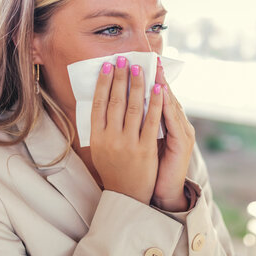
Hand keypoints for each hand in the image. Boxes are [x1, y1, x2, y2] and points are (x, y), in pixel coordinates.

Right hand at [89, 57, 163, 203]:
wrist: (127, 196)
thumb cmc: (113, 170)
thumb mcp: (100, 150)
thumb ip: (100, 128)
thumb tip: (98, 102)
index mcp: (96, 137)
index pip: (98, 103)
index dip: (103, 82)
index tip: (107, 65)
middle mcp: (109, 138)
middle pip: (115, 101)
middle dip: (121, 77)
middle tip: (124, 59)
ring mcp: (128, 144)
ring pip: (134, 107)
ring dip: (138, 85)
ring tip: (140, 67)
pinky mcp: (145, 149)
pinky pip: (152, 121)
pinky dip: (156, 103)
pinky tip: (159, 88)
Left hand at [152, 59, 195, 211]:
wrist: (164, 192)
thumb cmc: (152, 167)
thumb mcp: (146, 141)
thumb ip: (142, 123)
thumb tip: (125, 104)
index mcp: (169, 123)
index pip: (159, 96)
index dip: (151, 79)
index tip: (140, 62)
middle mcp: (178, 124)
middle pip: (166, 95)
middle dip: (156, 76)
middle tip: (148, 57)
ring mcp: (183, 132)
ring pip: (171, 103)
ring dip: (161, 84)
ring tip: (153, 67)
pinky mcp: (183, 142)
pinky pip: (173, 120)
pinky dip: (167, 104)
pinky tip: (161, 91)